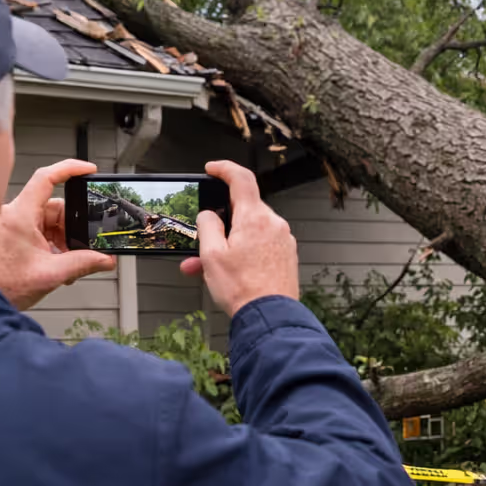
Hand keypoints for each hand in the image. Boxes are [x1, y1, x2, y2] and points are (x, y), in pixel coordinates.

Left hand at [0, 159, 116, 310]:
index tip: (89, 170)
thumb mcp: (49, 275)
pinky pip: (37, 231)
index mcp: (20, 216)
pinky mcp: (9, 236)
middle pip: (54, 207)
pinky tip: (55, 263)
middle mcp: (13, 215)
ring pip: (47, 221)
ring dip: (62, 240)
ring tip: (65, 263)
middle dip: (72, 227)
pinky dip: (51, 244)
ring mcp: (10, 225)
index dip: (70, 169)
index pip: (46, 178)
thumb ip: (82, 264)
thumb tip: (104, 259)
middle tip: (82, 247)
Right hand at [179, 160, 297, 315]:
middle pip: (243, 211)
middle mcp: (273, 224)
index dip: (225, 169)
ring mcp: (283, 240)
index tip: (212, 169)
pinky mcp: (286, 255)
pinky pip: (260, 245)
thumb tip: (209, 215)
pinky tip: (228, 273)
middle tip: (199, 242)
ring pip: (249, 232)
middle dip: (219, 224)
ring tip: (206, 269)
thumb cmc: (242, 288)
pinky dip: (242, 253)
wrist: (270, 316)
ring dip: (227, 244)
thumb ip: (208, 227)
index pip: (241, 179)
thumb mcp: (211, 255)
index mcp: (255, 218)